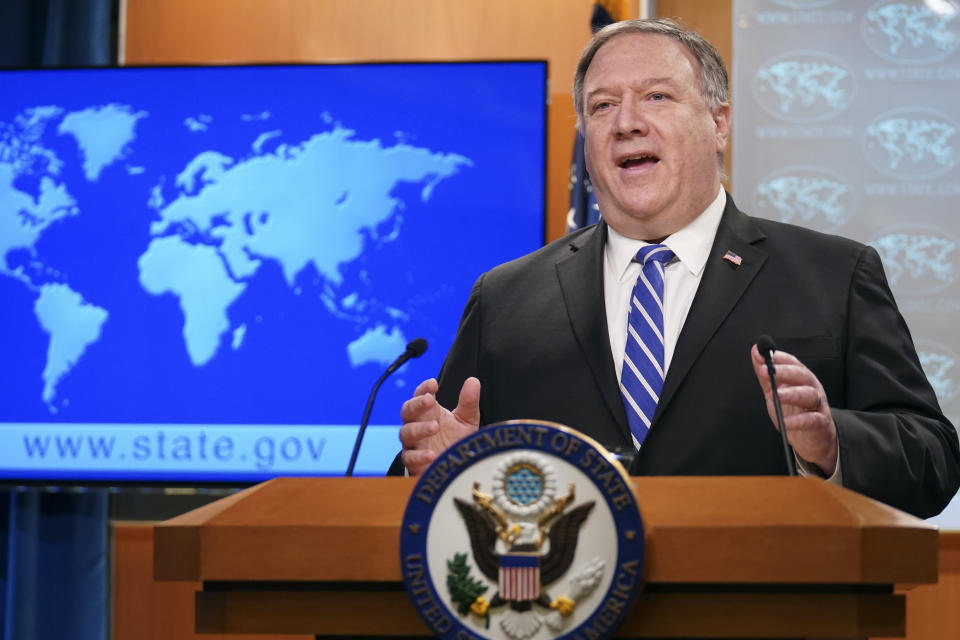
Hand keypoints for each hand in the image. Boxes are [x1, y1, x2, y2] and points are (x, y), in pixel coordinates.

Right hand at [398, 377, 480, 474]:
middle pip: (407, 410)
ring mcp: (414, 443)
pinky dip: (418, 455)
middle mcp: (417, 425)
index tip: (433, 384)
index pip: (420, 395)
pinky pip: (409, 457)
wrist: (456, 466)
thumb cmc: (457, 440)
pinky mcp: (414, 462)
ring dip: (419, 428)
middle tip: (430, 400)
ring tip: (434, 427)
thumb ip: (468, 402)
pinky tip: (430, 454)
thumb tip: (473, 381)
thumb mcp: (467, 419)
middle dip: (417, 404)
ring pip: (406, 432)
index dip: (424, 388)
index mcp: (428, 412)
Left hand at [750, 344, 837, 475]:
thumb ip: (765, 374)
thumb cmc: (794, 412)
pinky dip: (798, 421)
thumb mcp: (775, 391)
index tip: (763, 353)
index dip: (779, 358)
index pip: (792, 363)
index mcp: (801, 379)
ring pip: (808, 395)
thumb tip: (755, 352)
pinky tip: (785, 422)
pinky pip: (811, 420)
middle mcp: (811, 388)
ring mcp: (818, 405)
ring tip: (776, 395)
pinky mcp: (820, 423)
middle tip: (766, 371)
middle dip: (784, 371)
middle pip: (801, 375)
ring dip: (791, 393)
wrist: (813, 438)